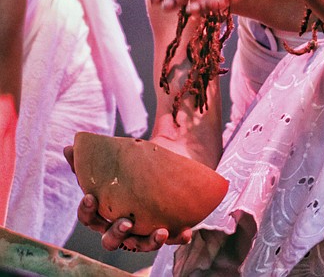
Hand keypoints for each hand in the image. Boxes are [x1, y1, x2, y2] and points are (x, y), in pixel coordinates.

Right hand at [63, 146, 191, 250]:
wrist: (164, 170)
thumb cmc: (131, 172)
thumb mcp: (114, 163)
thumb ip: (90, 159)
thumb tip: (68, 147)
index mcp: (104, 211)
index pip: (89, 217)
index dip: (87, 211)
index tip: (90, 198)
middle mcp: (121, 226)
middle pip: (110, 240)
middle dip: (117, 233)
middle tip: (127, 222)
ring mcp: (142, 232)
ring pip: (139, 245)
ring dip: (149, 241)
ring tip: (161, 231)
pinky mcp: (165, 231)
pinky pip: (170, 239)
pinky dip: (176, 237)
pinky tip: (185, 232)